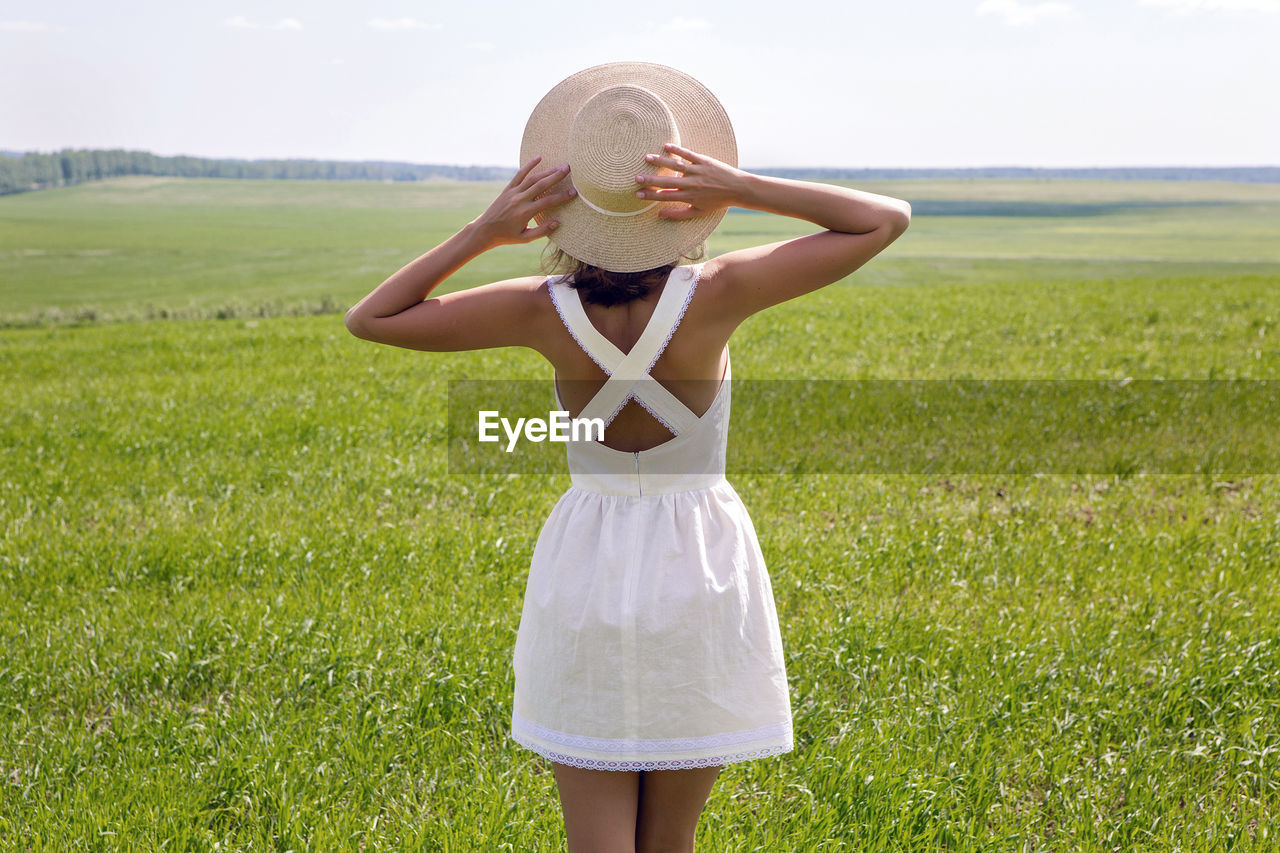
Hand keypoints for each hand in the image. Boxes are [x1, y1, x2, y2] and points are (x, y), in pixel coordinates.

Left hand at [471, 157, 576, 245]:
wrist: (485, 229)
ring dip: (547, 171)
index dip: (562, 197)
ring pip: (532, 178)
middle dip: (556, 176)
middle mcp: (519, 200)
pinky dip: (529, 166)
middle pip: (541, 185)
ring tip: (560, 167)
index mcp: (525, 213)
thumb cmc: (507, 236)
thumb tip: (557, 222)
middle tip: (569, 169)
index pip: (548, 202)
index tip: (574, 192)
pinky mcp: (508, 189)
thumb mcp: (525, 238)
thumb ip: (542, 231)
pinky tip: (539, 158)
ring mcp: (513, 193)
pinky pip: (519, 175)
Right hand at [634, 143, 749, 220]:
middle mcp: (691, 184)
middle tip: (636, 178)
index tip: (638, 194)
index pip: (665, 196)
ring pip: (675, 166)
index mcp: (689, 197)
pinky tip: (666, 146)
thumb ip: (678, 214)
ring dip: (660, 161)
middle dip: (650, 180)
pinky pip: (688, 154)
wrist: (737, 189)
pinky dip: (677, 150)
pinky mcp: (704, 161)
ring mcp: (697, 171)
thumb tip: (659, 215)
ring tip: (646, 158)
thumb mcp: (698, 212)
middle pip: (667, 181)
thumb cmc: (717, 202)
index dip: (650, 195)